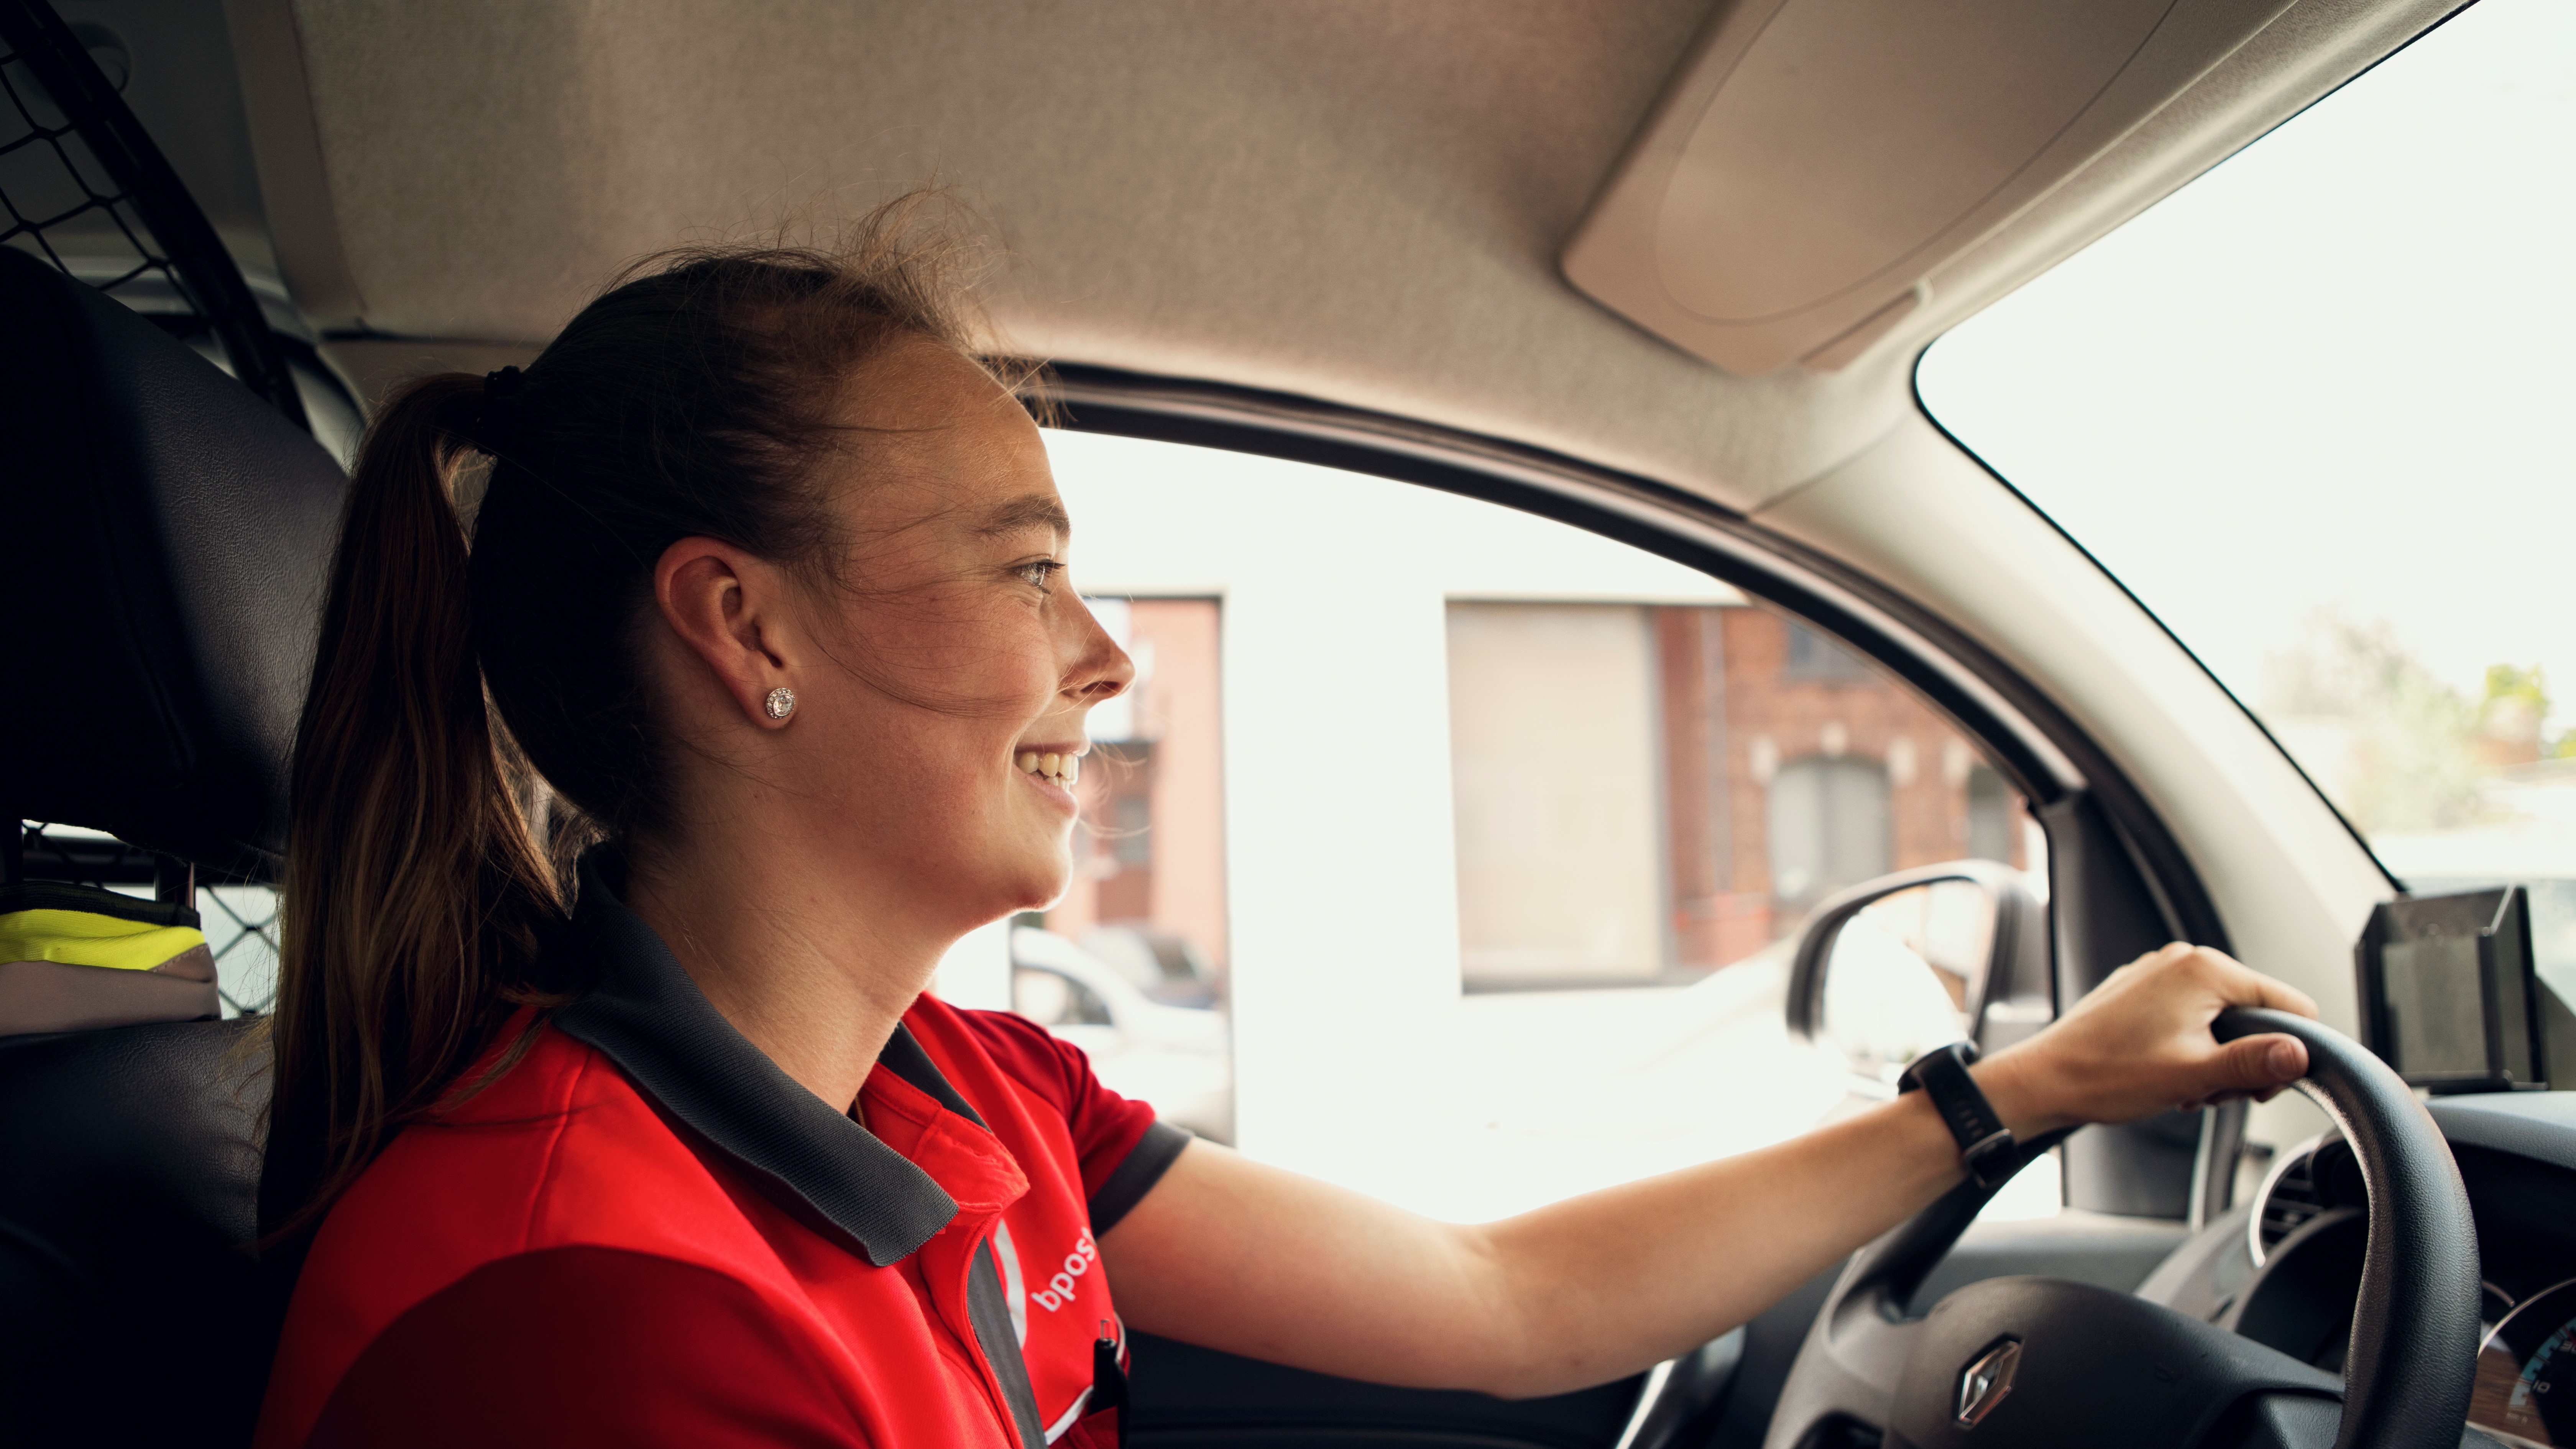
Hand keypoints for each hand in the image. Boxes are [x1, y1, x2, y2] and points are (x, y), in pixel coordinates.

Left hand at [1974, 943, 2318, 1135]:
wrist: (2047, 1080)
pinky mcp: (2142, 991)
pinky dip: (2190, 1048)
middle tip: (2209, 1091)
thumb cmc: (2110, 1076)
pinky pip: (2190, 1017)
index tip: (2256, 1087)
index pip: (2289, 1004)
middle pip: (2256, 1013)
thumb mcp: (2195, 1075)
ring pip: (2223, 1020)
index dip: (2286, 1051)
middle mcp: (2183, 960)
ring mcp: (2159, 973)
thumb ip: (2255, 1062)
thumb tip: (2301, 1053)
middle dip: (2243, 1059)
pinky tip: (2166, 1074)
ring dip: (2216, 1060)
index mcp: (2205, 970)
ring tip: (2182, 1086)